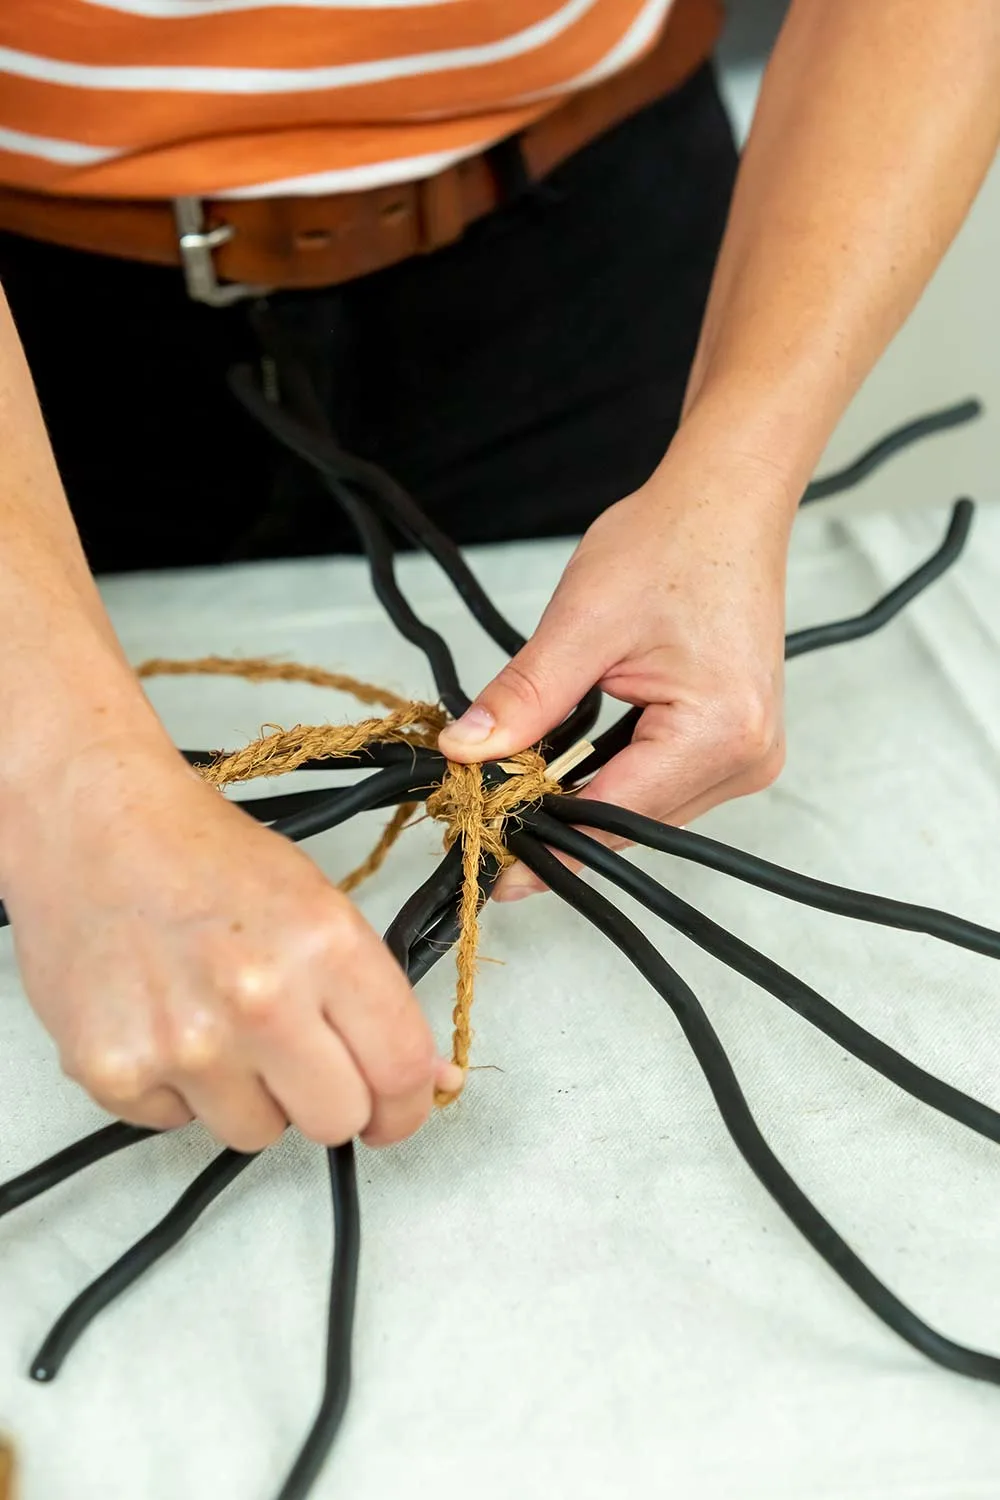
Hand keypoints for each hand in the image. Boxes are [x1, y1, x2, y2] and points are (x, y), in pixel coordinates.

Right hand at [2, 739, 460, 1149]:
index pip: (399, 1069)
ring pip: (256, 1135)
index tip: (397, 1111)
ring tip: (218, 1024)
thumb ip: (376, 997)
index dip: (406, 1106)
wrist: (92, 826)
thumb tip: (429, 1080)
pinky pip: (175, 1125)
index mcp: (325, 946)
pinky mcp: (115, 1072)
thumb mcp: (318, 905)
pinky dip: (176, 1090)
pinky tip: (164, 1022)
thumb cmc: (204, 857)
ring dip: (248, 1096)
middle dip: (327, 1099)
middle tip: (300, 1058)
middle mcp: (259, 1000)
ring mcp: (184, 1044)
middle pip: (335, 1122)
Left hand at [438, 449, 792, 896]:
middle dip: (555, 822)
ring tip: (519, 788)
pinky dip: (610, 779)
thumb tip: (465, 752)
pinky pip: (661, 787)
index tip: (487, 859)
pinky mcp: (736, 745)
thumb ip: (523, 698)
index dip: (542, 840)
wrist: (724, 505)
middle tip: (485, 817)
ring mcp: (748, 755)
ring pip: (642, 812)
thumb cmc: (671, 544)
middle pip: (628, 823)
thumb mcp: (580, 623)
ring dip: (581, 802)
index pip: (612, 816)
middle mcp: (746, 757)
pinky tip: (567, 766)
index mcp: (718, 731)